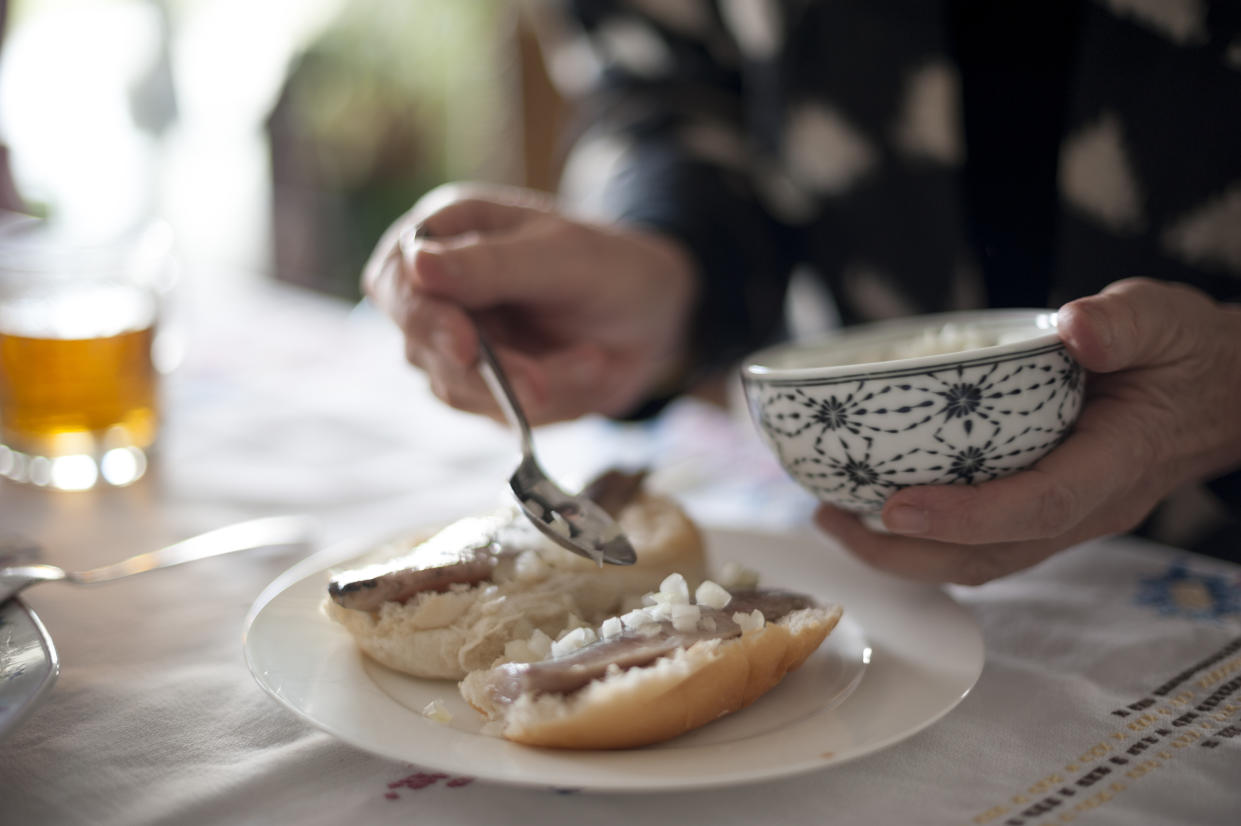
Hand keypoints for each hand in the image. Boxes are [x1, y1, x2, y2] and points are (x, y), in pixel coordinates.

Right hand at [363, 183, 697, 423]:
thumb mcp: (561, 256)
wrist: (654, 319)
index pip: (395, 280)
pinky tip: (588, 368)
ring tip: (593, 359)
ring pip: (457, 387)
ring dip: (530, 384)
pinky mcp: (481, 388)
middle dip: (488, 370)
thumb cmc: (608, 267)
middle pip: (421, 344)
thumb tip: (416, 265)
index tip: (467, 347)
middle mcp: (438, 290)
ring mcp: (456, 343)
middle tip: (540, 386)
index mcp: (444, 234)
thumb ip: (490, 264)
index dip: (422, 317)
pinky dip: (549, 398)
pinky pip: (496, 411)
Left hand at [813, 278, 1240, 584]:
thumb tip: (1074, 327)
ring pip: (982, 561)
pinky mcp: (1047, 512)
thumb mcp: (1163, 318)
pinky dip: (928, 539)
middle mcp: (1088, 507)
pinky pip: (985, 544)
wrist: (1220, 394)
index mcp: (1117, 463)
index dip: (965, 515)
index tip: (895, 507)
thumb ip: (1123, 322)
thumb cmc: (1185, 353)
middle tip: (830, 520)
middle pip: (992, 556)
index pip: (1038, 504)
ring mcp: (1067, 518)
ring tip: (834, 521)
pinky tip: (879, 510)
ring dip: (905, 555)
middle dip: (905, 553)